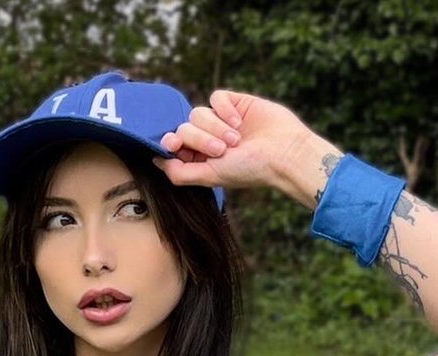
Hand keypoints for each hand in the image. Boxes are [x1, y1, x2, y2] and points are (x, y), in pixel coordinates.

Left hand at [152, 89, 324, 197]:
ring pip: (198, 113)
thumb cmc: (248, 169)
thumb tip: (155, 160)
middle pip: (184, 128)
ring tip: (235, 140)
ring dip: (215, 128)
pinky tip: (238, 121)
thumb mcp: (209, 176)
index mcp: (198, 158)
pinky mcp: (234, 103)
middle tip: (222, 150)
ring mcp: (220, 120)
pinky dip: (224, 110)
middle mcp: (207, 139)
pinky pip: (216, 98)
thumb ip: (179, 173)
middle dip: (200, 139)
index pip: (173, 145)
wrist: (283, 153)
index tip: (175, 146)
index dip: (171, 143)